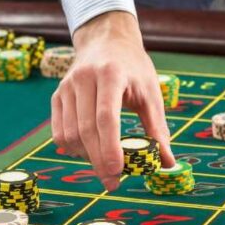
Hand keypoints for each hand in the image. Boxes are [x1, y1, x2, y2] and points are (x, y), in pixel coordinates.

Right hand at [52, 11, 175, 191]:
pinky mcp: (57, 96)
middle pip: (86, 130)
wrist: (106, 40)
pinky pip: (59, 131)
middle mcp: (83, 79)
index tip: (117, 172)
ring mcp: (66, 87)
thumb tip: (168, 163)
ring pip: (69, 134)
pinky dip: (73, 149)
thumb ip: (158, 129)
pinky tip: (89, 153)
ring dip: (86, 156)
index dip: (109, 147)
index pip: (106, 117)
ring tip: (104, 165)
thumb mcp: (151, 93)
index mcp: (111, 74)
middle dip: (99, 160)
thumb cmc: (133, 68)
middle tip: (113, 183)